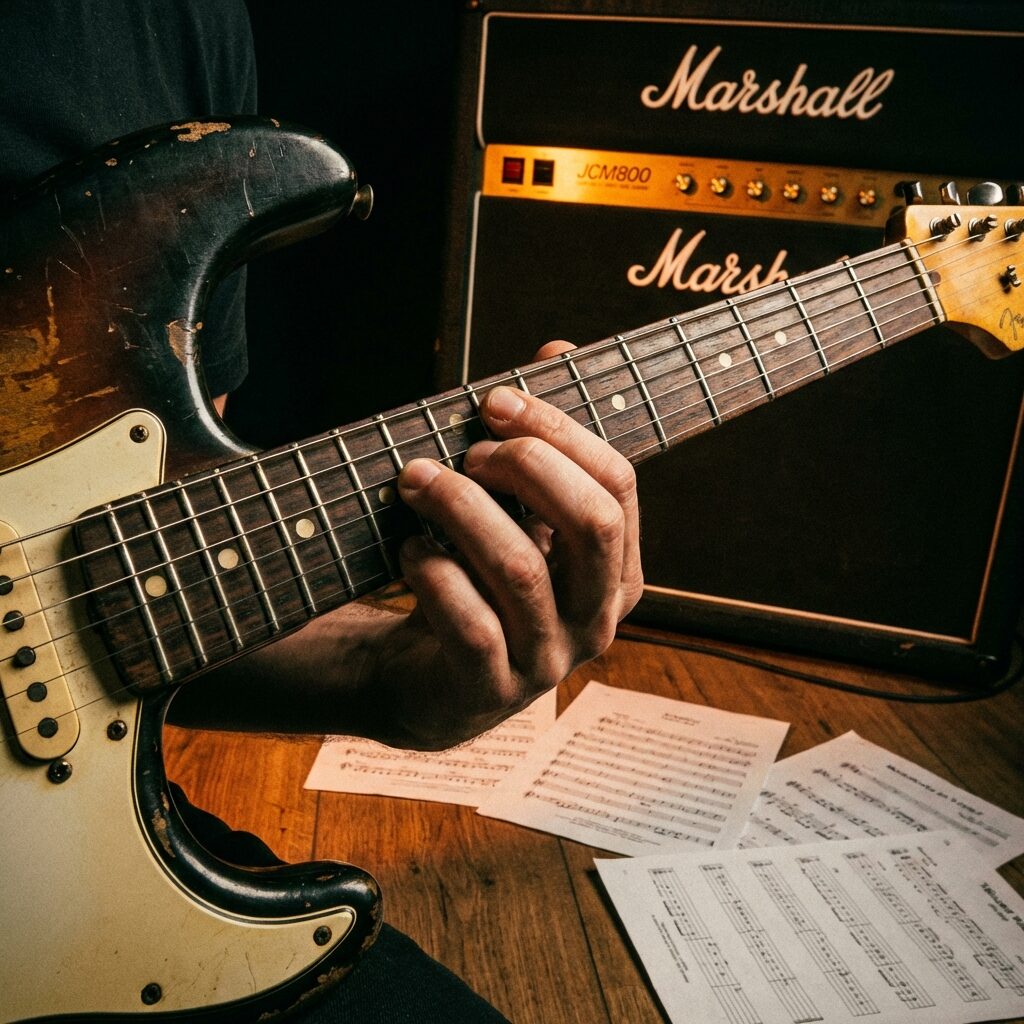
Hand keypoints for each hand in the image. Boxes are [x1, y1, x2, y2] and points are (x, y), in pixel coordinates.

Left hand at [359, 343, 642, 748]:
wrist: (429, 679)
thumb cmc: (479, 582)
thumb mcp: (516, 513)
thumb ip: (542, 439)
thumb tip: (558, 348)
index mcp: (618, 571)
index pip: (616, 484)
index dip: (559, 430)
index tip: (494, 399)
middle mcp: (597, 619)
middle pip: (591, 523)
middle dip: (525, 465)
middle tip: (465, 446)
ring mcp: (548, 660)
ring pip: (521, 568)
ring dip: (460, 507)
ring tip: (414, 480)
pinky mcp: (491, 690)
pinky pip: (469, 622)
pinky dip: (432, 571)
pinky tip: (408, 550)